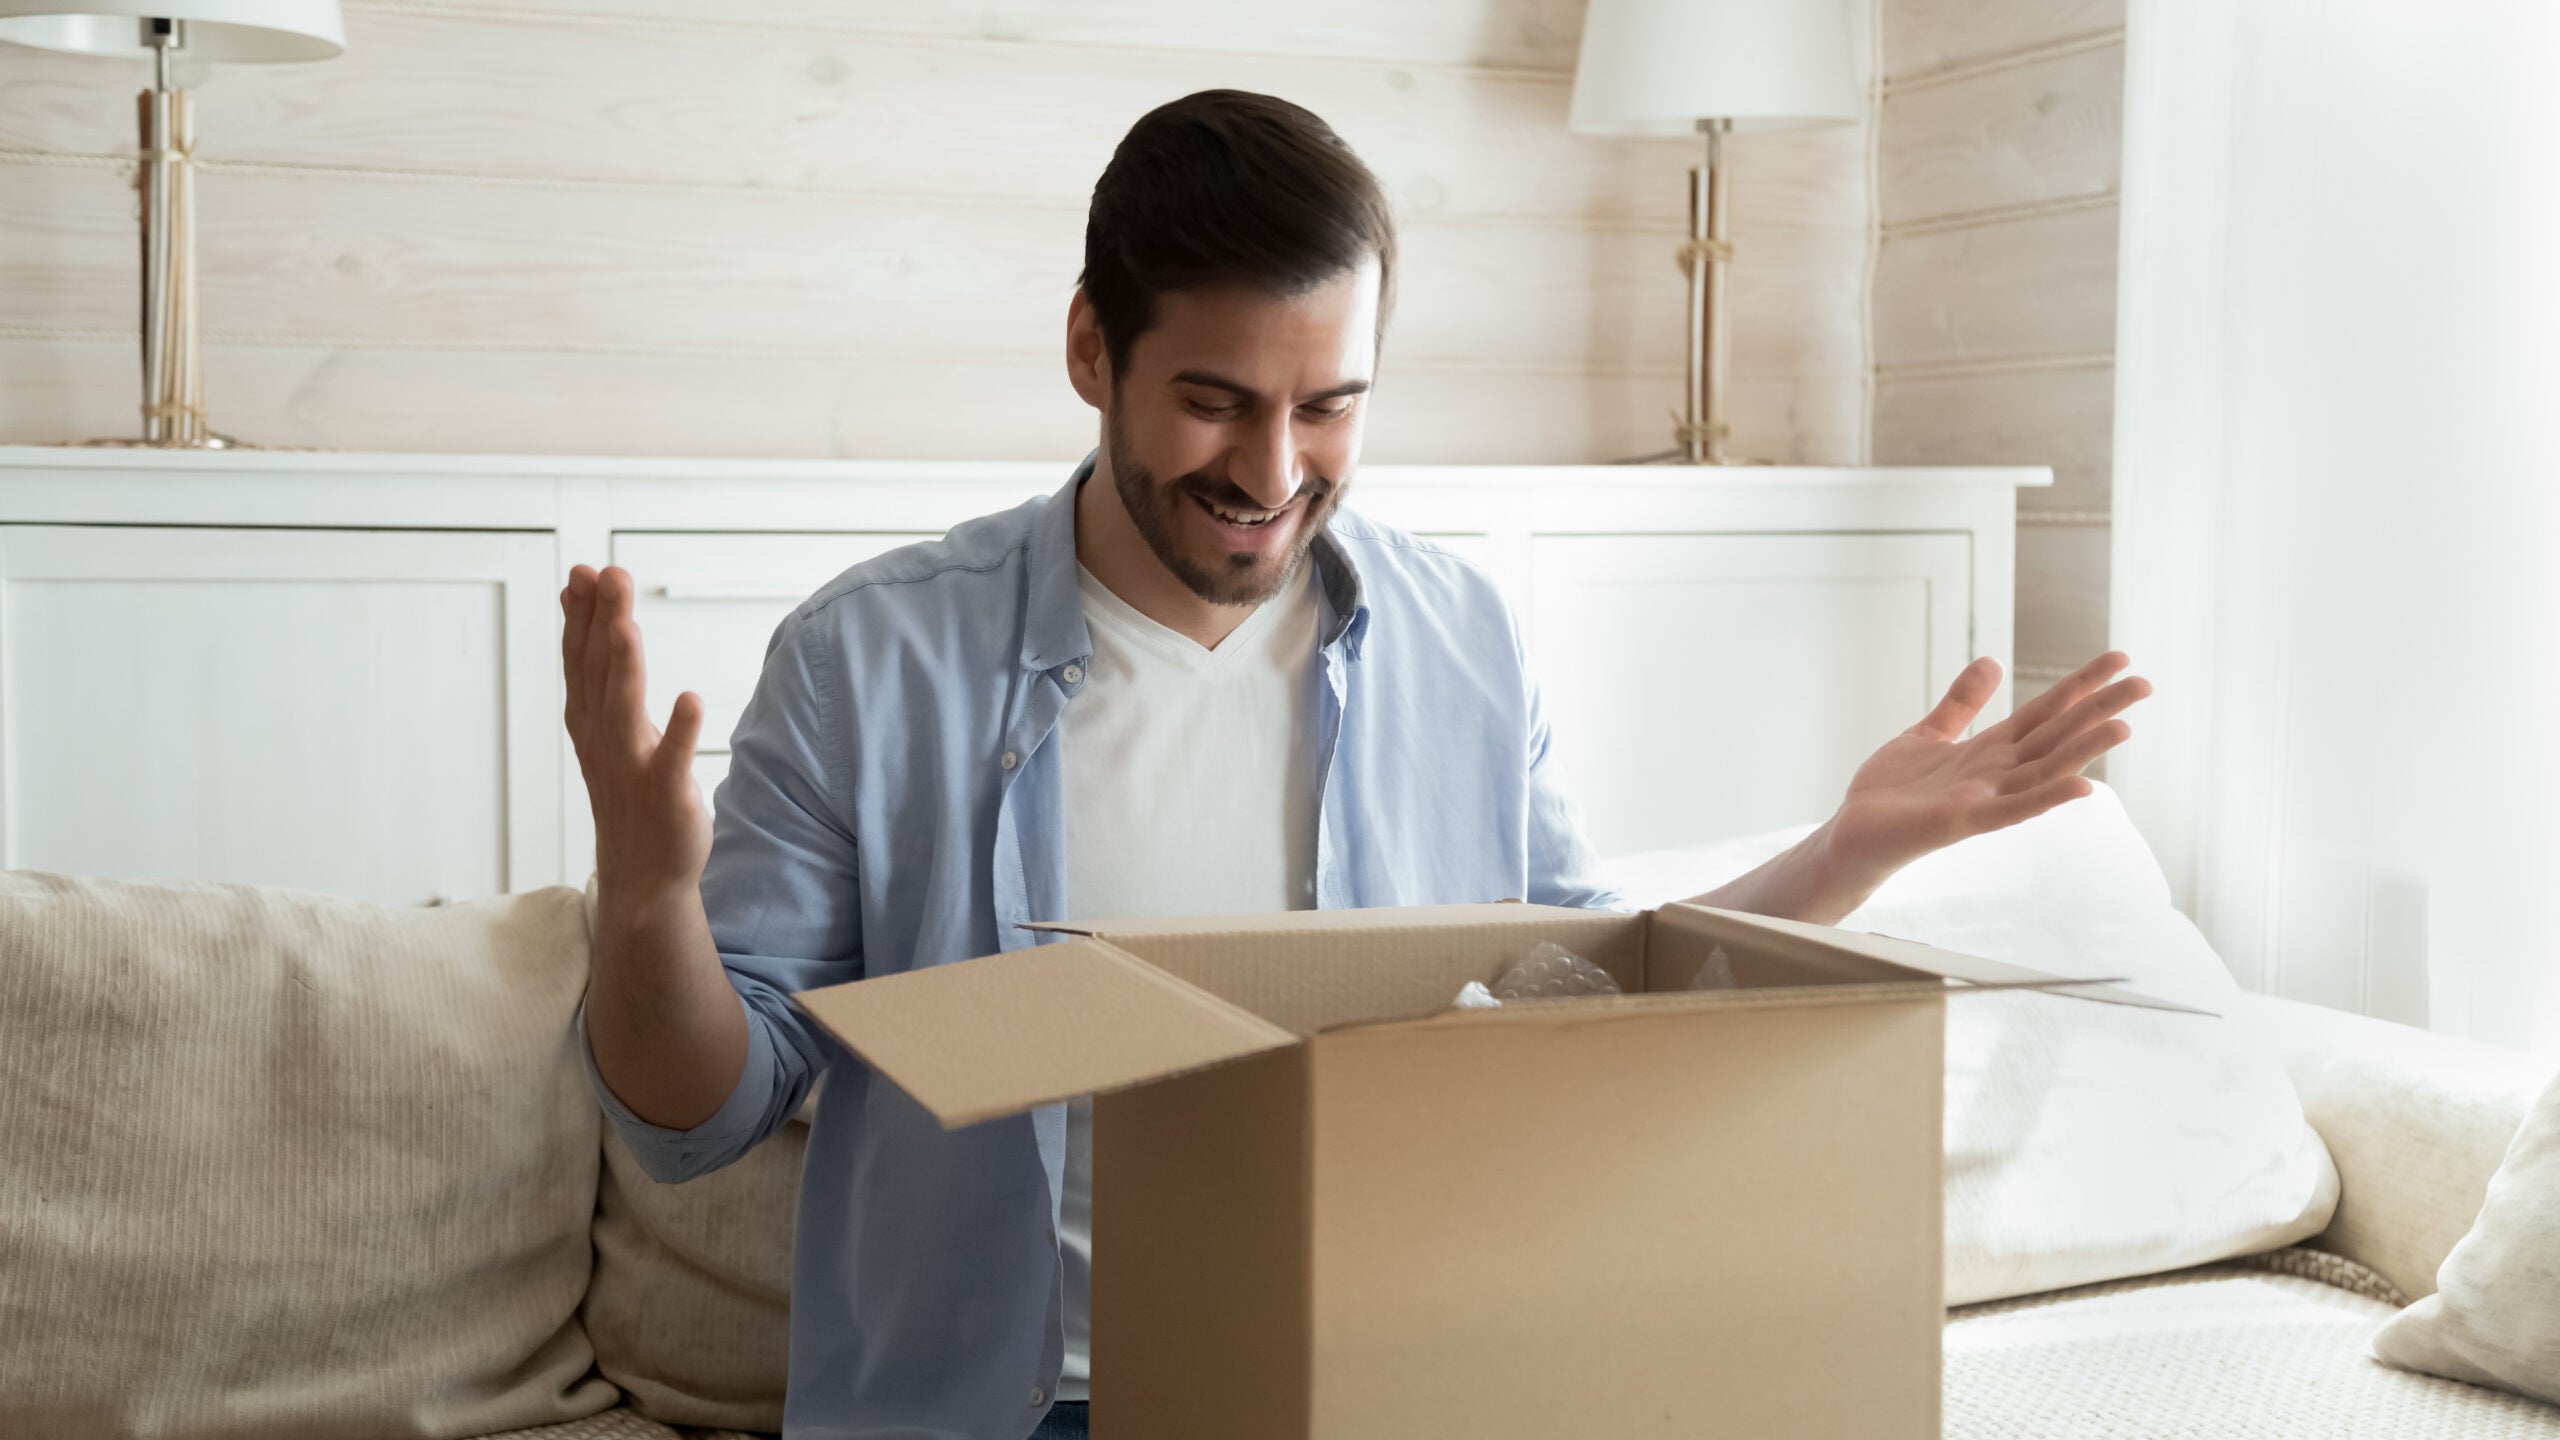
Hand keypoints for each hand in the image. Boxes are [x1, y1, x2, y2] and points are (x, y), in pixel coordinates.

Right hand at [562, 564, 711, 901]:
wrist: (642, 873)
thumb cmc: (631, 791)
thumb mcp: (611, 725)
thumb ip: (604, 670)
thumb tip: (597, 612)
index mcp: (590, 720)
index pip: (581, 659)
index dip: (582, 615)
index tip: (583, 571)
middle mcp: (603, 739)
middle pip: (599, 672)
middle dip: (602, 621)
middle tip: (607, 573)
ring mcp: (631, 767)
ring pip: (623, 709)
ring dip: (625, 666)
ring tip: (628, 625)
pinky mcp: (665, 794)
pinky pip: (671, 760)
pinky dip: (679, 731)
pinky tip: (691, 699)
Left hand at [1819, 651, 2150, 891]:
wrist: (1854, 834)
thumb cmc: (1892, 792)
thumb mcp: (1929, 734)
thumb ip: (1962, 703)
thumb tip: (1993, 661)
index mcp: (1991, 750)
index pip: (2046, 711)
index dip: (2081, 684)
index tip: (2120, 659)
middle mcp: (1997, 773)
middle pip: (2057, 735)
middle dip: (2099, 709)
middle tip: (2145, 684)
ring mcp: (1984, 798)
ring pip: (2045, 770)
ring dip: (2084, 751)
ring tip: (2124, 726)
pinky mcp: (1963, 821)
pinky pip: (2013, 811)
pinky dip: (2047, 799)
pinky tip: (2082, 788)